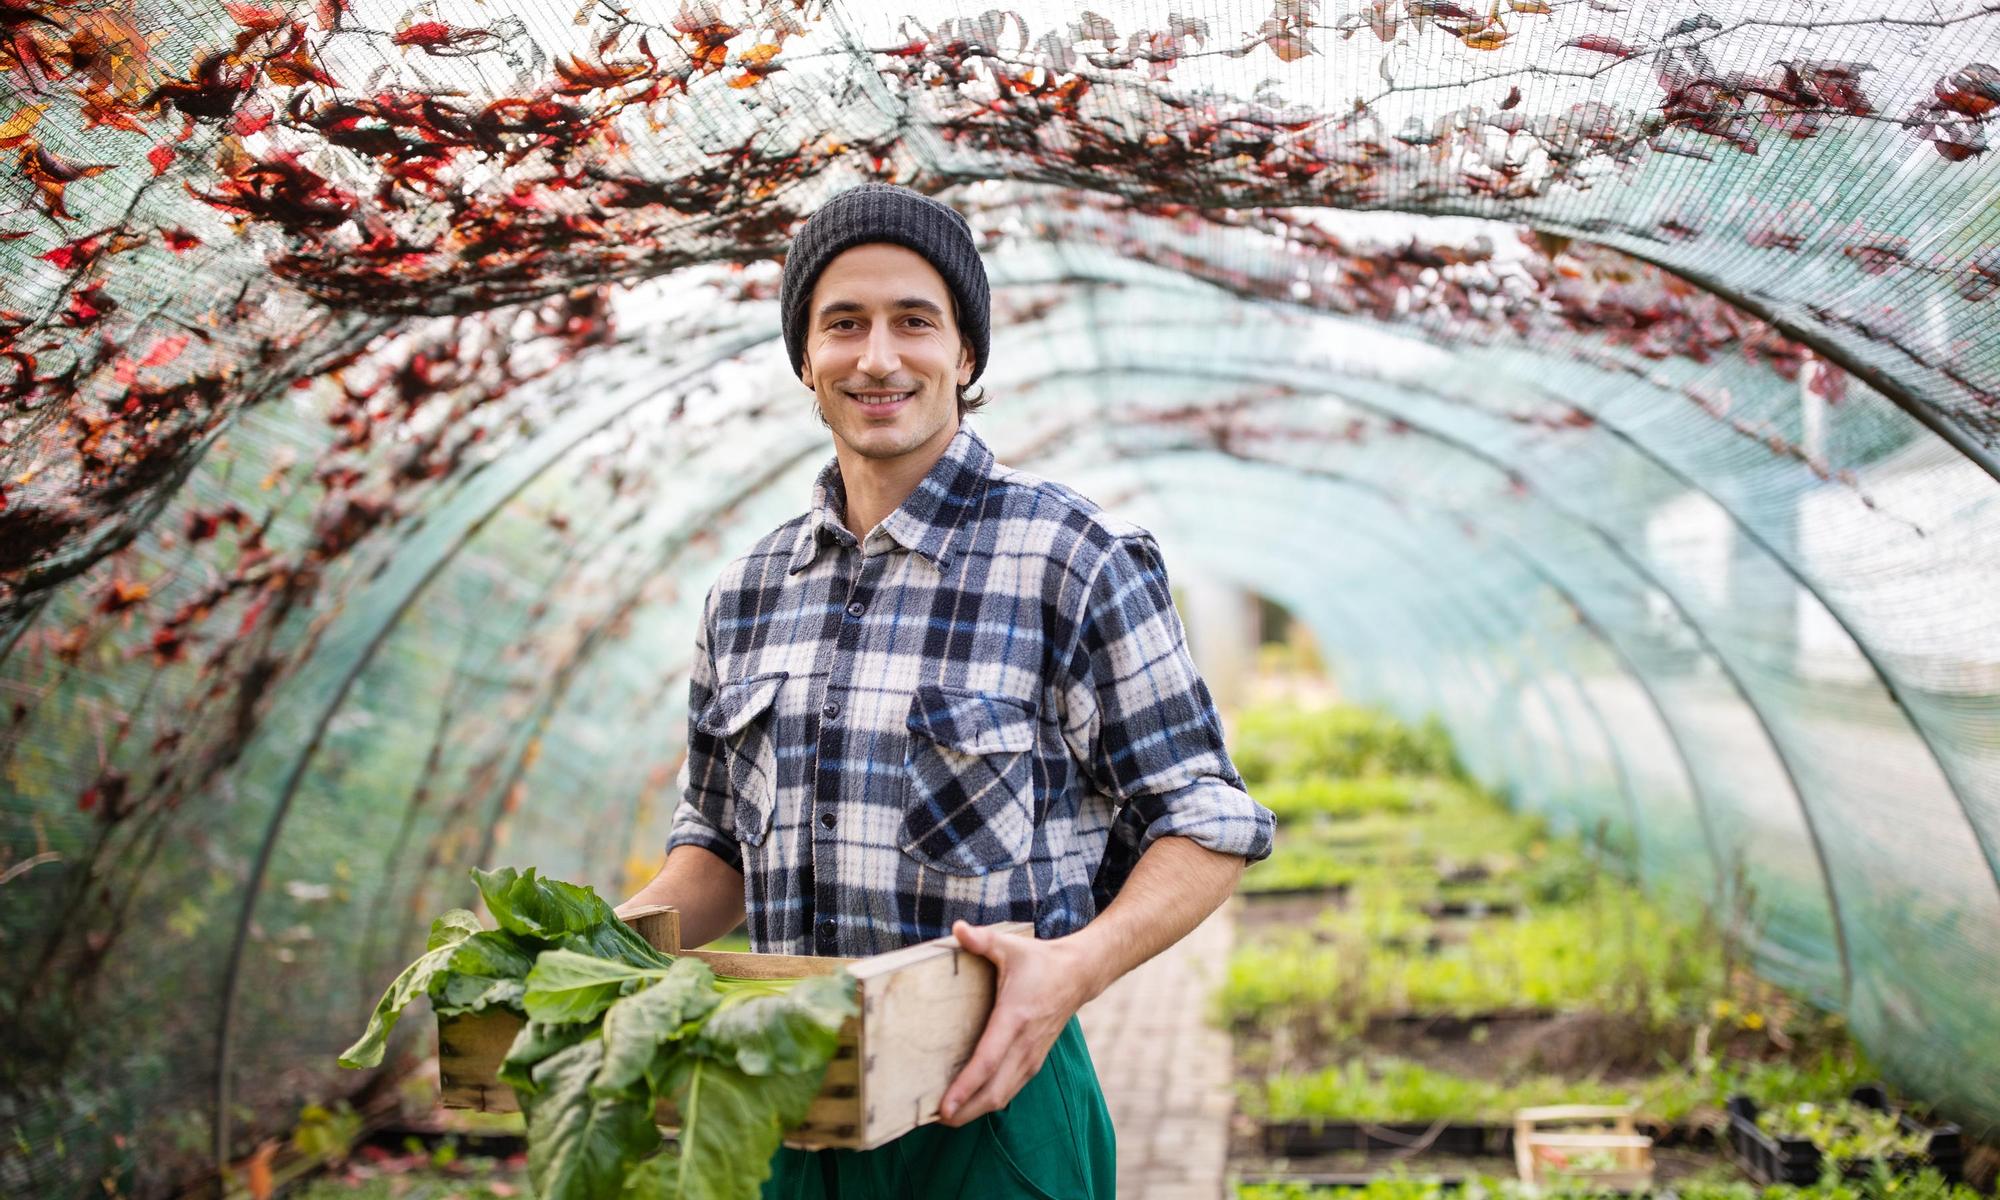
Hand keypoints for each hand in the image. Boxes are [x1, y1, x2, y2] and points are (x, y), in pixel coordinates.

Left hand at [937, 920, 1102, 1126]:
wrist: (1079, 975)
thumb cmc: (1039, 961)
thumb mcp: (1010, 946)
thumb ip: (981, 940)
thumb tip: (957, 928)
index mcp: (1015, 1017)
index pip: (988, 1060)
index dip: (965, 1086)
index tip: (944, 1106)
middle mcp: (1024, 1044)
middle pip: (994, 1091)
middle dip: (964, 1111)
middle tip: (933, 1119)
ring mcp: (1031, 1056)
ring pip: (1003, 1096)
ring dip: (975, 1111)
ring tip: (945, 1118)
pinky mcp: (1034, 1061)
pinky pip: (1010, 1090)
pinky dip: (989, 1102)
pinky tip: (969, 1106)